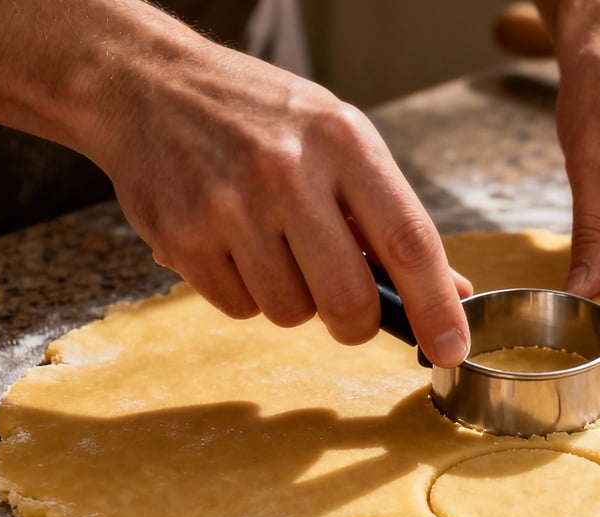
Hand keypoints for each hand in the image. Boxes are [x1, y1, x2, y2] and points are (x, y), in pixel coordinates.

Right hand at [84, 20, 472, 365]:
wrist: (147, 85)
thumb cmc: (261, 118)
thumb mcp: (338, 140)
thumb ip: (391, 216)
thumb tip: (451, 293)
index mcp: (343, 142)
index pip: (408, 240)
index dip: (436, 306)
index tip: (452, 349)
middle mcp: (288, 173)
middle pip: (348, 299)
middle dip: (357, 324)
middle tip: (350, 312)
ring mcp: (230, 207)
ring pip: (291, 312)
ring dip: (294, 300)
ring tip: (274, 246)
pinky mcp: (183, 238)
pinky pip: (239, 309)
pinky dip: (246, 294)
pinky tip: (233, 245)